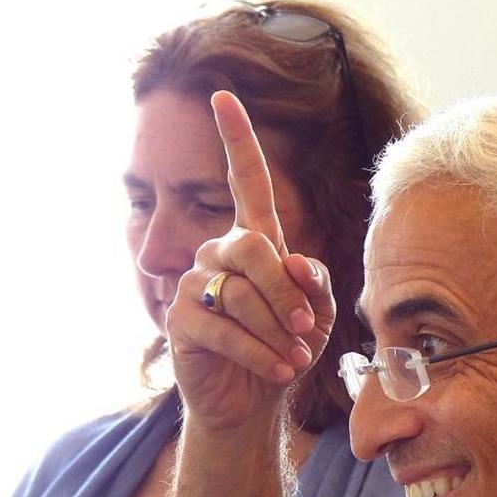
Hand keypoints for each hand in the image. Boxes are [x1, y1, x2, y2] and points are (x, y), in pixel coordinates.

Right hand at [165, 91, 334, 430]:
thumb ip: (315, 283)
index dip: (237, 142)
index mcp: (255, 241)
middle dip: (286, 292)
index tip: (224, 97)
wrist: (252, 398)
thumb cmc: (285, 347)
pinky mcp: (180, 319)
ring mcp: (194, 282)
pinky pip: (224, 327)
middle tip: (305, 328)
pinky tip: (279, 370)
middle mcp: (220, 252)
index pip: (247, 183)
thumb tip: (297, 262)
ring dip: (277, 331)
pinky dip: (260, 352)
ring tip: (293, 357)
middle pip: (254, 248)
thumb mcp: (316, 314)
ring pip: (240, 293)